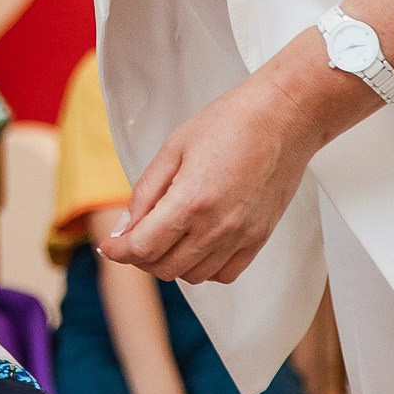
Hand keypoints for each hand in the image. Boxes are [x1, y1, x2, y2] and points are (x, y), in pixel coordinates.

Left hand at [102, 75, 319, 284]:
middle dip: (140, 257)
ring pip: (193, 276)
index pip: (143, 247)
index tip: (109, 246)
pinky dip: (204, 268)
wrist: (283, 117)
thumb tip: (125, 226)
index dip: (119, 251)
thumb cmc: (231, 122)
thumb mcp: (174, 148)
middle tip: (134, 237)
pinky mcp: (259, 238)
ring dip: (172, 263)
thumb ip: (146, 192)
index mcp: (190, 201)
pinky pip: (225, 274)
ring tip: (166, 237)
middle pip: (165, 267)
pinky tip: (197, 245)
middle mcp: (217, 227)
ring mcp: (241, 236)